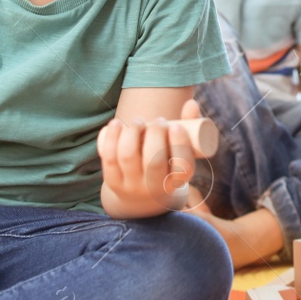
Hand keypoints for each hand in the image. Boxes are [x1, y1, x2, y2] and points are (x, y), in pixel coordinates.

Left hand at [99, 99, 202, 218]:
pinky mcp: (113, 182)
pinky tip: (116, 123)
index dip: (179, 144)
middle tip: (158, 120)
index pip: (182, 165)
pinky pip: (109, 159)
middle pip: (154, 161)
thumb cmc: (167, 164)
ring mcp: (132, 186)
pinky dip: (111, 137)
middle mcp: (154, 188)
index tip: (175, 125)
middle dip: (155, 134)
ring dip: (132, 132)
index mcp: (177, 181)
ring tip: (139, 121)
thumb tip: (191, 103)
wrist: (142, 196)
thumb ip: (190, 127)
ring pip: (128, 157)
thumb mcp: (182, 153)